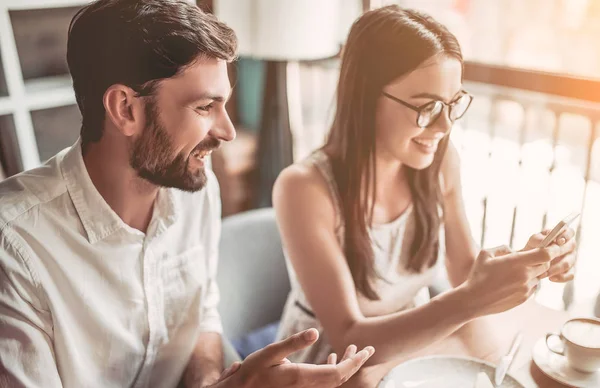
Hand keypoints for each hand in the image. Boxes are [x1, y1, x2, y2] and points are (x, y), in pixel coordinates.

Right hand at [210, 329, 374, 387]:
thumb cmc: (250, 373)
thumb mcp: (268, 354)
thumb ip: (292, 343)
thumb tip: (314, 332)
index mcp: (301, 377)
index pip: (338, 373)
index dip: (355, 362)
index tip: (367, 351)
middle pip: (339, 379)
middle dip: (354, 363)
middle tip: (366, 350)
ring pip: (332, 382)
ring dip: (344, 367)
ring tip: (351, 351)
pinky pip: (323, 383)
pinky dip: (332, 371)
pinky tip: (330, 360)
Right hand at [463, 240, 575, 315]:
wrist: (474, 300)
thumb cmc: (478, 276)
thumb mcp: (486, 254)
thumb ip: (502, 249)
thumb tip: (512, 250)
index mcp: (516, 263)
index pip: (545, 254)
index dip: (550, 249)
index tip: (549, 246)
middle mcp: (525, 276)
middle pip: (546, 265)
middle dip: (541, 260)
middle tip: (530, 258)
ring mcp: (526, 289)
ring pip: (539, 276)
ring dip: (533, 272)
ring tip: (515, 272)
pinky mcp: (524, 298)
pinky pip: (533, 287)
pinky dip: (527, 282)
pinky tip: (512, 282)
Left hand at [522, 228, 577, 281]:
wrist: (528, 262)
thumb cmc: (532, 248)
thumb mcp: (533, 241)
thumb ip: (540, 238)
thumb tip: (548, 237)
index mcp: (562, 235)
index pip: (570, 232)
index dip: (566, 236)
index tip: (558, 241)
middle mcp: (569, 246)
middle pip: (571, 247)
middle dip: (557, 254)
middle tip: (546, 259)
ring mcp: (571, 258)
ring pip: (569, 263)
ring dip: (555, 268)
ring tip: (543, 272)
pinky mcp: (570, 270)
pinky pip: (570, 275)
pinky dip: (560, 277)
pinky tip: (550, 278)